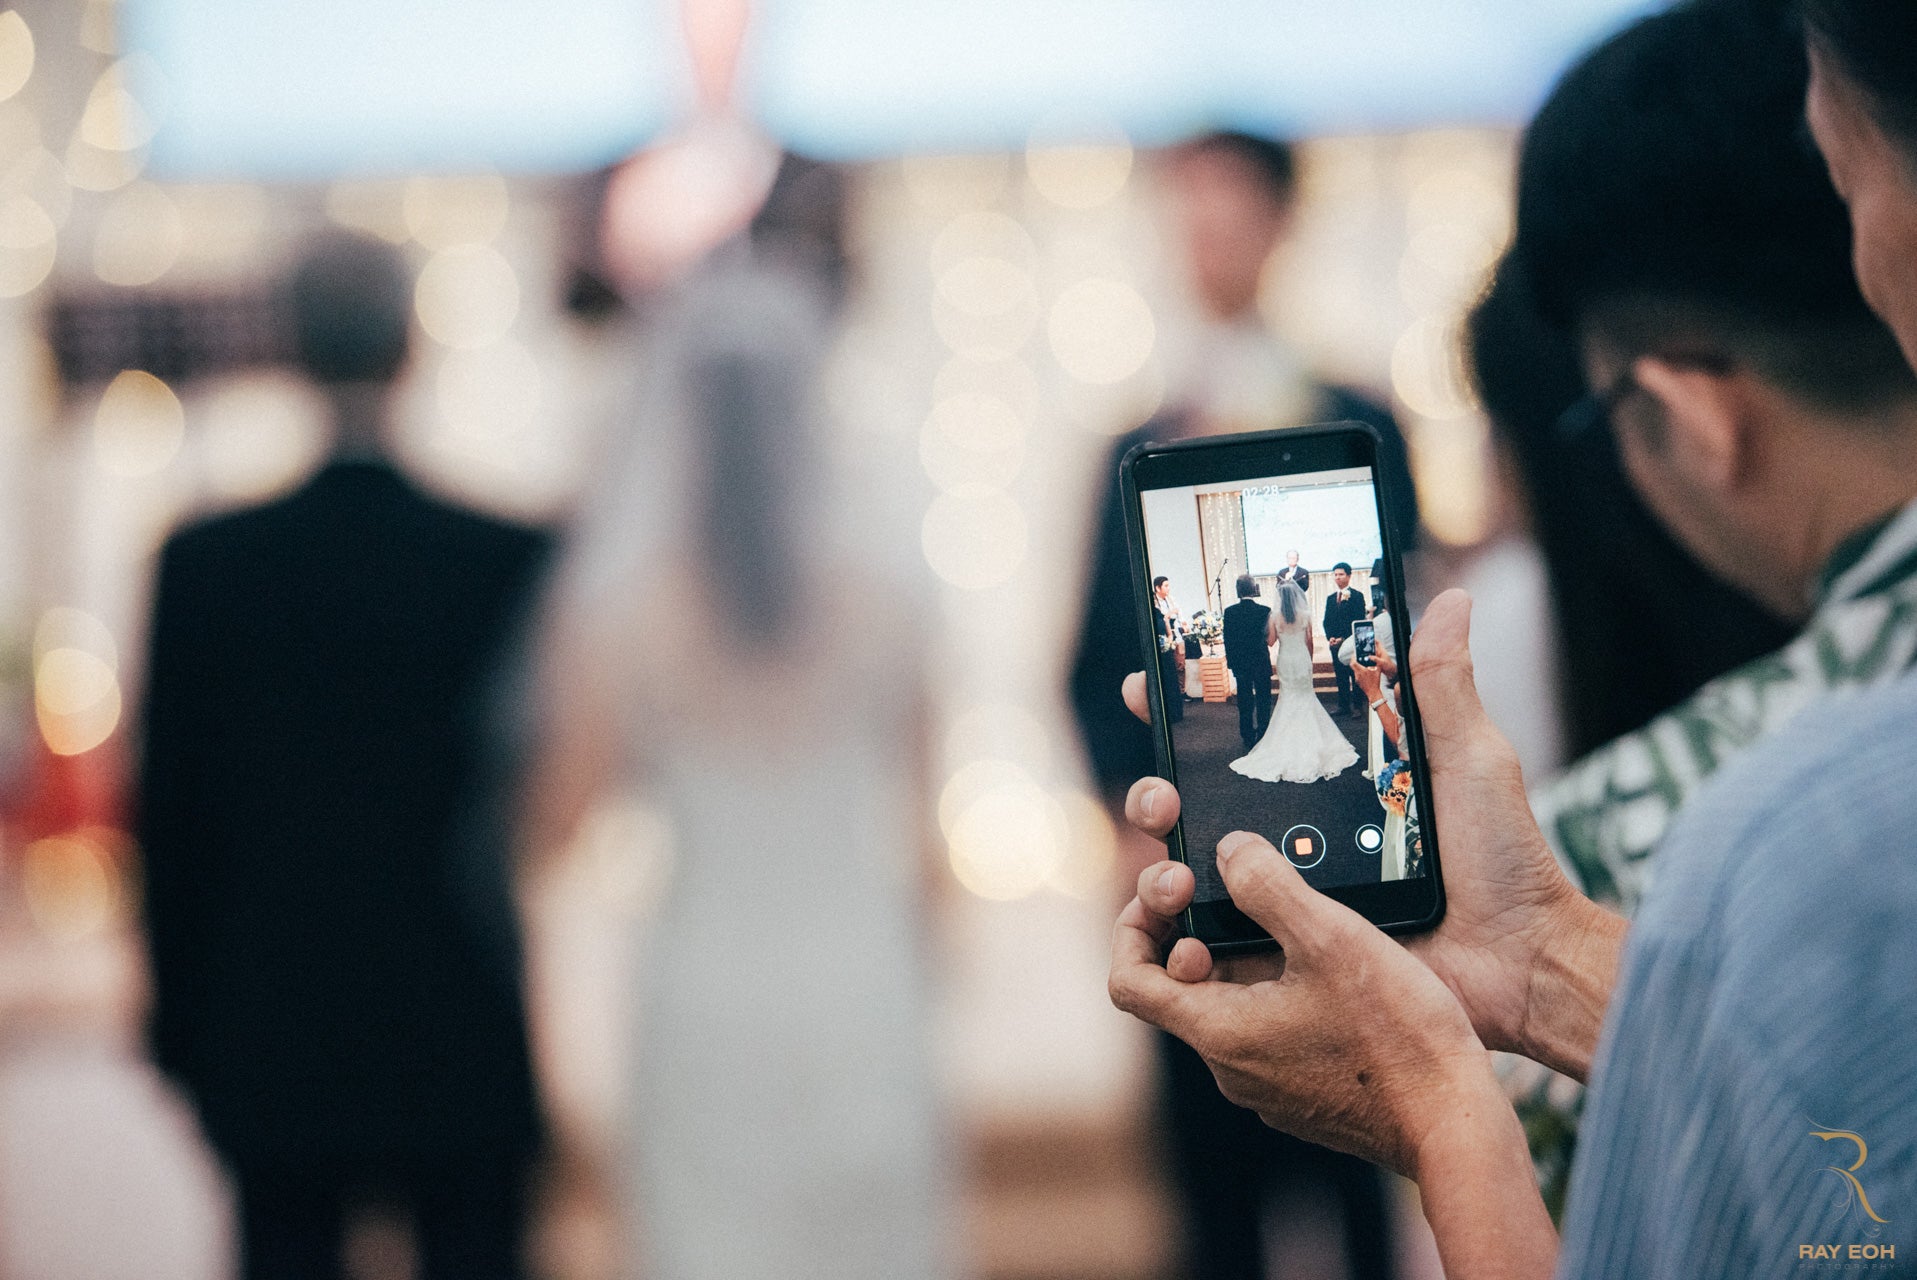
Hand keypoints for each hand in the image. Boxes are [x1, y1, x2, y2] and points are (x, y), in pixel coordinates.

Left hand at [1109, 833, 1496, 1176]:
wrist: (1455, 1124)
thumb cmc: (1396, 1037)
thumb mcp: (1329, 937)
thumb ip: (1266, 885)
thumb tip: (1226, 850)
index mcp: (1218, 1031)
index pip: (1129, 982)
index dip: (1133, 929)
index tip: (1170, 892)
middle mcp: (1231, 1068)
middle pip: (1179, 989)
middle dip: (1194, 929)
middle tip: (1232, 889)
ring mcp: (1268, 1086)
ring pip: (1228, 1007)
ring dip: (1240, 958)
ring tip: (1290, 918)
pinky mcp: (1305, 1092)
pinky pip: (1269, 1031)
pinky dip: (1276, 989)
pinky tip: (1326, 963)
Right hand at [1118, 589, 1622, 1079]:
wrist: (1520, 960)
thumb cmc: (1502, 859)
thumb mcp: (1469, 758)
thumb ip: (1442, 684)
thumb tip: (1451, 598)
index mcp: (1325, 781)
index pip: (1240, 737)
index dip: (1185, 710)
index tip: (1148, 683)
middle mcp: (1293, 836)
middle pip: (1195, 803)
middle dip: (1157, 789)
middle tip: (1162, 792)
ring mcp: (1286, 897)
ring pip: (1192, 870)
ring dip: (1160, 862)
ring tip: (1172, 866)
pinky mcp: (1288, 952)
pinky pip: (1216, 943)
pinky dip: (1182, 935)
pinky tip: (1177, 925)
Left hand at [1350, 658, 1383, 702]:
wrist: (1373, 691)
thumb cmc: (1375, 682)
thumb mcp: (1378, 671)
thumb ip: (1376, 663)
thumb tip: (1374, 658)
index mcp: (1362, 671)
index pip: (1353, 663)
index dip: (1352, 658)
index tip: (1354, 656)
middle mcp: (1358, 674)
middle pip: (1352, 666)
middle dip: (1354, 661)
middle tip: (1356, 659)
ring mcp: (1357, 678)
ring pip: (1354, 670)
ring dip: (1357, 667)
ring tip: (1361, 665)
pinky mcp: (1357, 681)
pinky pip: (1356, 675)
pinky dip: (1358, 672)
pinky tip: (1363, 672)